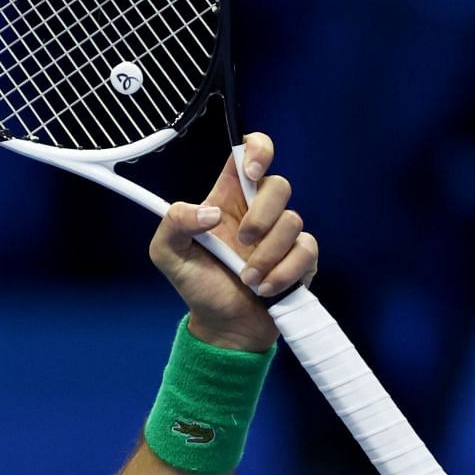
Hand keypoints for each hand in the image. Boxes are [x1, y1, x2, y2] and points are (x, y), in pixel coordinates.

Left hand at [147, 133, 317, 352]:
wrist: (224, 325)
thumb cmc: (197, 284)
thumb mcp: (167, 253)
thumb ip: (174, 223)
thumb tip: (210, 213)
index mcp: (227, 198)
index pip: (249, 152)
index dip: (257, 149)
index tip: (250, 172)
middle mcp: (257, 210)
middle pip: (279, 185)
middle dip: (261, 215)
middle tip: (241, 242)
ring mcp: (282, 233)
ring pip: (294, 220)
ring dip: (267, 255)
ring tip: (247, 279)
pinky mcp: (302, 257)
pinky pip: (306, 251)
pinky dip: (283, 272)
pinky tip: (265, 289)